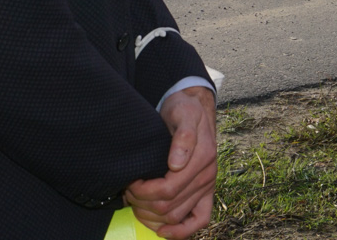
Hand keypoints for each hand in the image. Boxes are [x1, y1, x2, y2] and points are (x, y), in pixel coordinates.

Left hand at [124, 86, 217, 237]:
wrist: (193, 109)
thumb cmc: (183, 110)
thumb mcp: (183, 113)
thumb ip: (183, 135)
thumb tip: (177, 163)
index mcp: (203, 158)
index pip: (167, 190)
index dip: (143, 192)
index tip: (130, 181)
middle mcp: (208, 176)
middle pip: (168, 207)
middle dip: (142, 202)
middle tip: (128, 189)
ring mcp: (208, 186)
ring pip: (176, 217)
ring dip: (151, 216)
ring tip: (137, 201)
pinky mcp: (206, 193)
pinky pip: (200, 220)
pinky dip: (182, 231)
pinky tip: (163, 230)